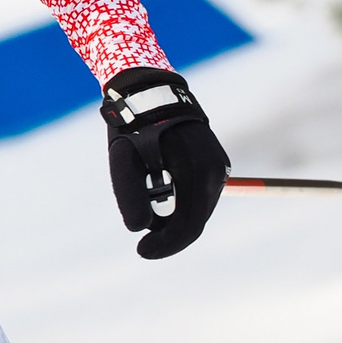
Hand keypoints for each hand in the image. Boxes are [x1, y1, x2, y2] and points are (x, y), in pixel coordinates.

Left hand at [100, 67, 228, 259]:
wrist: (149, 91)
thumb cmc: (133, 126)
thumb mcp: (123, 160)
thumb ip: (130, 195)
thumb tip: (138, 229)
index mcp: (196, 172)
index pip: (188, 226)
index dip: (166, 246)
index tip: (141, 251)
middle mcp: (215, 171)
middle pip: (195, 220)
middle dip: (169, 234)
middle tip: (142, 238)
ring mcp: (219, 166)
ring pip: (199, 208)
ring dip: (175, 216)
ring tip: (148, 202)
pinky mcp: (216, 162)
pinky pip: (200, 194)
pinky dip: (182, 201)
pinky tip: (160, 189)